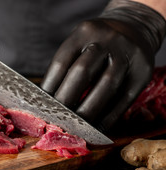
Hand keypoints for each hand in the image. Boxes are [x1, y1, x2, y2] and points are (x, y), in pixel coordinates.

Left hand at [41, 0, 165, 131]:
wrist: (134, 27)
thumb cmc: (97, 44)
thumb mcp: (80, 43)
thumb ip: (67, 66)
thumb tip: (48, 101)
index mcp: (84, 32)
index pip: (61, 63)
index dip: (49, 88)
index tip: (41, 106)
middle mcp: (107, 39)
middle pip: (82, 73)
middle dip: (66, 100)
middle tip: (55, 120)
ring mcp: (128, 53)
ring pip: (106, 86)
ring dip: (89, 111)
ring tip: (75, 127)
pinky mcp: (143, 72)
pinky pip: (124, 99)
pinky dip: (109, 117)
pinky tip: (97, 127)